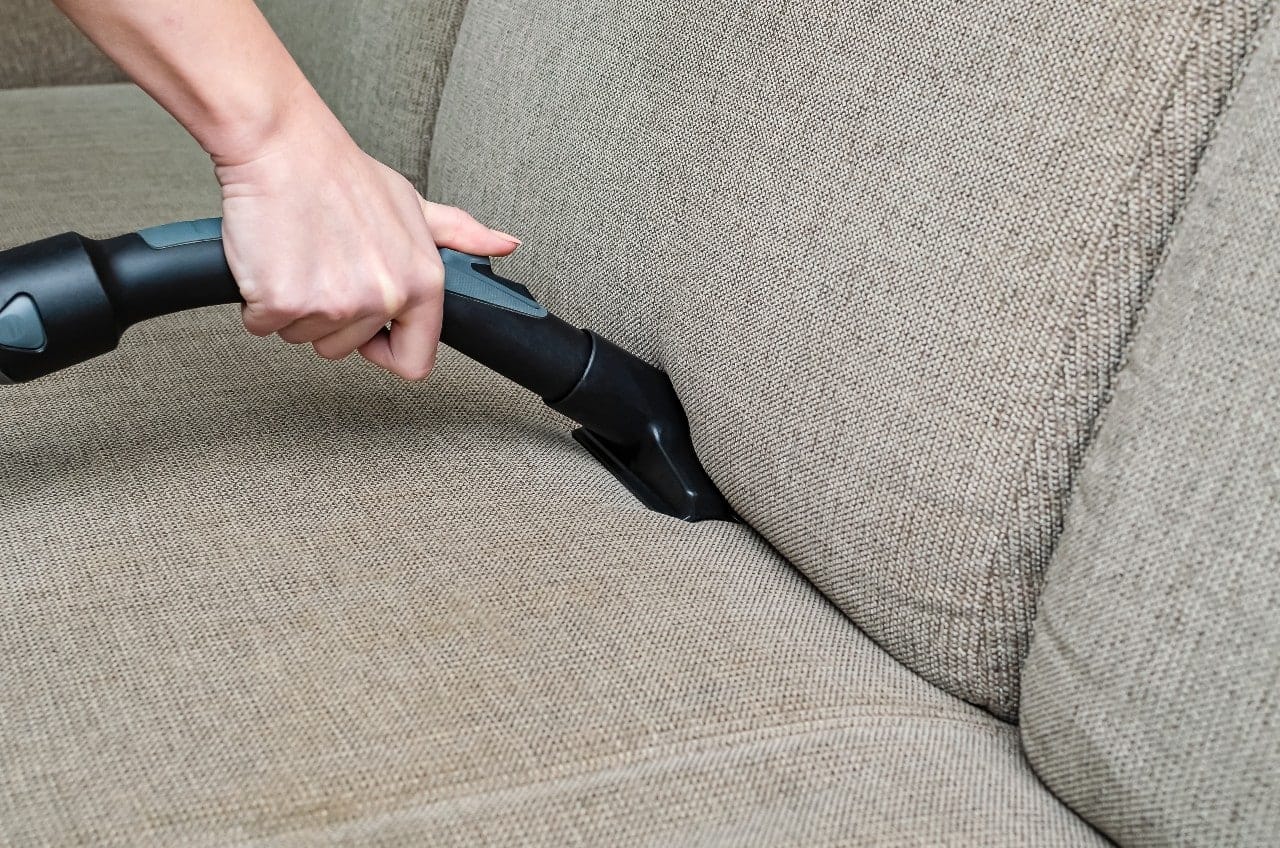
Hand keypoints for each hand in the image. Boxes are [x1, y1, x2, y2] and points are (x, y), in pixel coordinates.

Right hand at [213, 107, 518, 379]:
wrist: (282, 144)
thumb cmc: (341, 174)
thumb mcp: (413, 205)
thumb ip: (459, 234)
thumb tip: (505, 244)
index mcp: (421, 283)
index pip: (415, 362)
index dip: (386, 349)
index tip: (369, 329)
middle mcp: (384, 297)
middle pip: (345, 349)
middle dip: (327, 317)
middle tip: (321, 264)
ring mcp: (334, 303)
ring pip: (303, 337)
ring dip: (293, 306)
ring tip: (300, 254)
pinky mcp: (282, 302)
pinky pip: (262, 325)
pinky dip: (257, 300)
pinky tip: (270, 258)